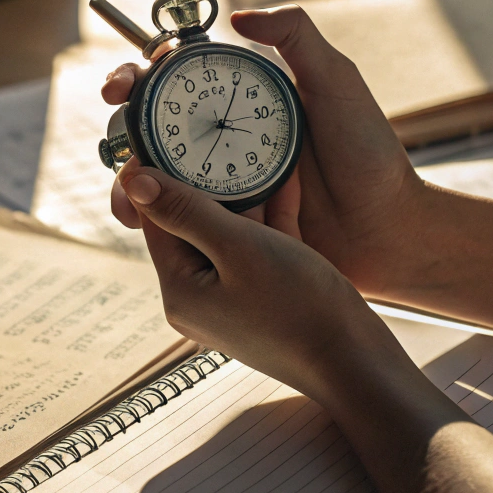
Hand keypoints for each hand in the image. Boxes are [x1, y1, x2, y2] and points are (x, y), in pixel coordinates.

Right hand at [101, 6, 427, 298]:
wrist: (387, 230)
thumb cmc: (369, 154)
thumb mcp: (339, 83)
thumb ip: (298, 38)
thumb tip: (239, 16)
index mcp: (243, 97)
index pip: (178, 76)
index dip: (143, 72)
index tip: (130, 79)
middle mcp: (224, 136)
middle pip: (152, 123)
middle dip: (122, 125)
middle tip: (120, 135)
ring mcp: (220, 182)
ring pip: (153, 173)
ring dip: (127, 177)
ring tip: (127, 189)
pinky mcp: (223, 224)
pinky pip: (175, 217)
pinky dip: (150, 216)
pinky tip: (142, 221)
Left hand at [117, 159, 415, 402]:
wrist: (357, 362)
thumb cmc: (299, 308)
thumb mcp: (240, 248)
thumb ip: (188, 211)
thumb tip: (135, 181)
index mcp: (180, 289)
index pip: (154, 220)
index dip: (159, 174)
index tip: (169, 133)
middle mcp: (199, 296)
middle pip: (190, 224)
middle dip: (204, 179)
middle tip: (214, 131)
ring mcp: (234, 297)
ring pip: (228, 232)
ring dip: (242, 192)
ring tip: (251, 144)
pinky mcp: (266, 296)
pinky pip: (259, 246)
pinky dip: (270, 214)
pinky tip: (286, 174)